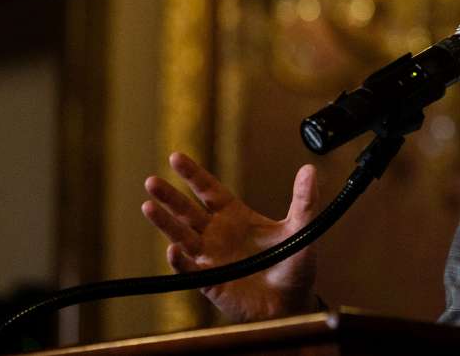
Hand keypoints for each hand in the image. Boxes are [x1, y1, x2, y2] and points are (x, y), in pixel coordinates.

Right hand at [142, 152, 319, 321]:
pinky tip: (173, 250)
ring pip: (182, 237)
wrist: (292, 302)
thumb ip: (304, 200)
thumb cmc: (294, 265)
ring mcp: (211, 258)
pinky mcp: (210, 282)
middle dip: (170, 196)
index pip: (209, 190)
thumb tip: (310, 171)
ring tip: (149, 207)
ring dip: (166, 223)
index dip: (193, 174)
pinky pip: (190, 270)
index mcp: (235, 216)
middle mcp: (217, 234)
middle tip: (152, 182)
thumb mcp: (301, 229)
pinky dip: (181, 261)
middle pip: (188, 211)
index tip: (176, 157)